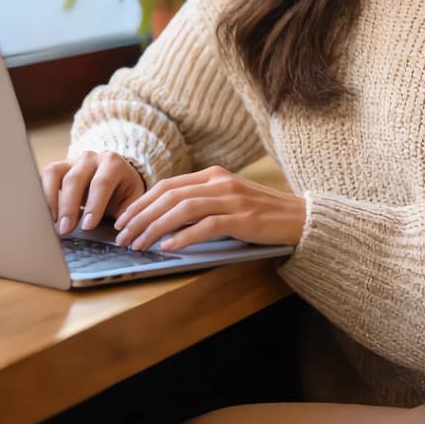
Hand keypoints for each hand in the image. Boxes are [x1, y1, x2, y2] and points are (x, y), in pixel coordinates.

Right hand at [41, 151, 145, 235]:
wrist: (116, 175)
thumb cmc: (123, 190)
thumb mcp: (132, 200)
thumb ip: (127, 215)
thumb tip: (122, 236)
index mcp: (113, 164)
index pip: (101, 183)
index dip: (94, 205)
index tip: (87, 226)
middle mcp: (91, 158)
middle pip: (75, 179)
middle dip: (69, 206)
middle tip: (66, 229)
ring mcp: (72, 161)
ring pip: (55, 174)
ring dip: (51, 199)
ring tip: (51, 221)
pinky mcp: (59, 167)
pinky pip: (46, 176)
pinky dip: (43, 194)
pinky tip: (43, 211)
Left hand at [111, 165, 305, 252]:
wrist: (301, 218)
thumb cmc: (262, 214)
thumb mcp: (229, 200)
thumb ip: (202, 203)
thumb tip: (164, 220)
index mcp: (214, 175)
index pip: (167, 186)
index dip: (141, 202)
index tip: (123, 220)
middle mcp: (220, 182)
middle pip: (169, 196)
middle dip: (140, 216)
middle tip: (123, 236)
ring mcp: (232, 199)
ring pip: (182, 209)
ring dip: (155, 228)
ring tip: (139, 244)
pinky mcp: (243, 219)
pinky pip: (206, 226)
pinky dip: (183, 236)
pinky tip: (168, 247)